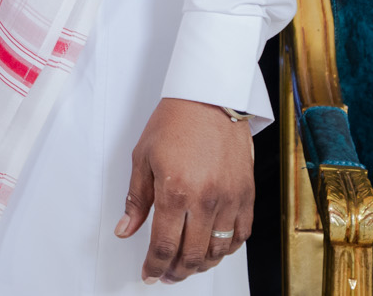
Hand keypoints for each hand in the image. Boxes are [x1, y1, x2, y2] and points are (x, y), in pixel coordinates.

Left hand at [115, 97, 253, 283]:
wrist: (210, 98)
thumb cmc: (175, 121)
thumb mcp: (143, 157)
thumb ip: (136, 199)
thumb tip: (125, 229)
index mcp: (175, 190)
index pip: (164, 245)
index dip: (154, 266)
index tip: (148, 273)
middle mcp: (205, 199)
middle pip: (192, 255)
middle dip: (176, 272)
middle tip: (166, 274)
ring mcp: (230, 198)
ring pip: (217, 250)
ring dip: (201, 265)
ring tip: (187, 265)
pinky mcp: (247, 194)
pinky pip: (240, 235)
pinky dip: (226, 249)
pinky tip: (214, 249)